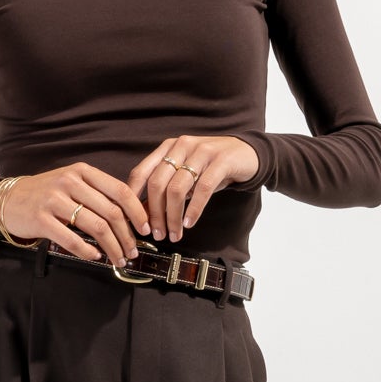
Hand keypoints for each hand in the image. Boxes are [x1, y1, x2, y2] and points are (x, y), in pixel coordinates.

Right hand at [0, 162, 152, 265]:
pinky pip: (73, 240)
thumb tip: (131, 215)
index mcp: (82, 171)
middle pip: (112, 212)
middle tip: (133, 251)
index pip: (120, 191)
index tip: (145, 229)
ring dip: (113, 247)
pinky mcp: (42, 219)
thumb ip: (97, 193)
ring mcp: (54, 200)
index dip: (137, 212)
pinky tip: (96, 256)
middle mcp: (70, 182)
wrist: (8, 199)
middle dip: (128, 236)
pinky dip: (88, 251)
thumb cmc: (45, 193)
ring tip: (119, 258)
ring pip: (96, 227)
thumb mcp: (72, 182)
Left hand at [126, 136, 259, 240]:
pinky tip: (189, 223)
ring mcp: (201, 152)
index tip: (134, 221)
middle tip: (157, 234)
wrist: (246, 154)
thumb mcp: (185, 174)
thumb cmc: (211, 168)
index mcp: (167, 148)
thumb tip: (143, 213)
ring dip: (173, 216)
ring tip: (174, 234)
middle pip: (157, 184)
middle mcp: (181, 146)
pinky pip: (202, 189)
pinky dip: (193, 210)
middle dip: (155, 214)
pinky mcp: (221, 161)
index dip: (134, 199)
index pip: (141, 172)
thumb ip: (166, 188)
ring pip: (177, 189)